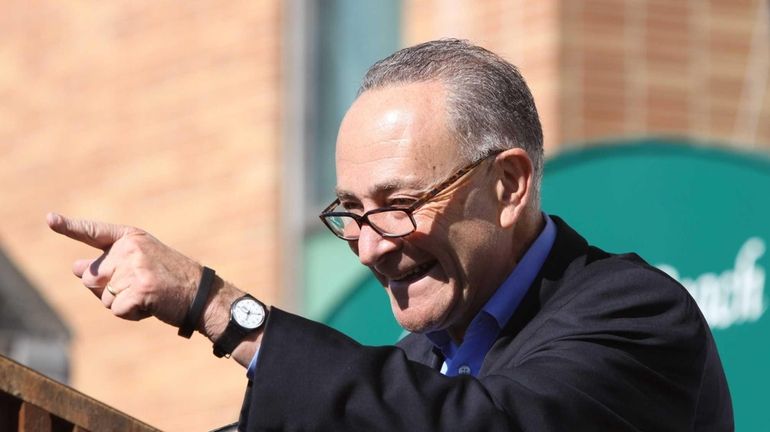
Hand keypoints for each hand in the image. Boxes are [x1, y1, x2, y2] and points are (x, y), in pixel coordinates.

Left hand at [47, 212, 202, 326]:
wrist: (201, 295)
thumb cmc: (170, 280)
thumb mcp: (140, 263)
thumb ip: (108, 263)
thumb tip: (75, 268)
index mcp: (130, 238)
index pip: (94, 232)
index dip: (69, 227)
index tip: (49, 219)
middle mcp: (130, 250)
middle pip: (93, 278)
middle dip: (108, 290)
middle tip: (141, 287)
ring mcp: (134, 269)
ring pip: (103, 298)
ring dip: (122, 304)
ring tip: (150, 295)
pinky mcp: (138, 290)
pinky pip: (116, 310)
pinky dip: (131, 314)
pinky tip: (151, 305)